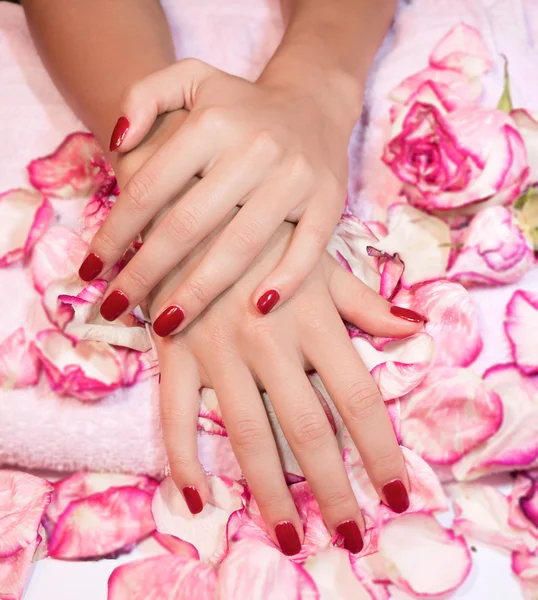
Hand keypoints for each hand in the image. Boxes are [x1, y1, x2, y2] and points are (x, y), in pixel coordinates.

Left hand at [80, 58, 361, 333]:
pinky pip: (307, 248)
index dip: (114, 234)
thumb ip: (143, 95)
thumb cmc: (241, 106)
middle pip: (187, 225)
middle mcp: (254, 149)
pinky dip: (285, 280)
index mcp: (212, 123)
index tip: (91, 270)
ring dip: (199, 292)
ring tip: (165, 325)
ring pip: (240, 246)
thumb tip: (116, 143)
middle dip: (144, 274)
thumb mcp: (190, 78)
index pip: (149, 188)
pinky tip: (256, 310)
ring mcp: (295, 178)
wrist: (314, 102)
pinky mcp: (329, 200)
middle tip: (114, 308)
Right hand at [149, 209, 422, 555]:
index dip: (380, 452)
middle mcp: (270, 341)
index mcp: (312, 318)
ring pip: (247, 433)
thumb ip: (365, 302)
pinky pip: (175, 413)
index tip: (395, 496)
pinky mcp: (174, 351)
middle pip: (309, 430)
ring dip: (269, 491)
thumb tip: (417, 329)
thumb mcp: (321, 258)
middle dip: (331, 490)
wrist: (193, 195)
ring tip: (287, 538)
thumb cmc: (264, 226)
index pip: (359, 399)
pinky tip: (196, 497)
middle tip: (348, 536)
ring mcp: (218, 348)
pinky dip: (182, 456)